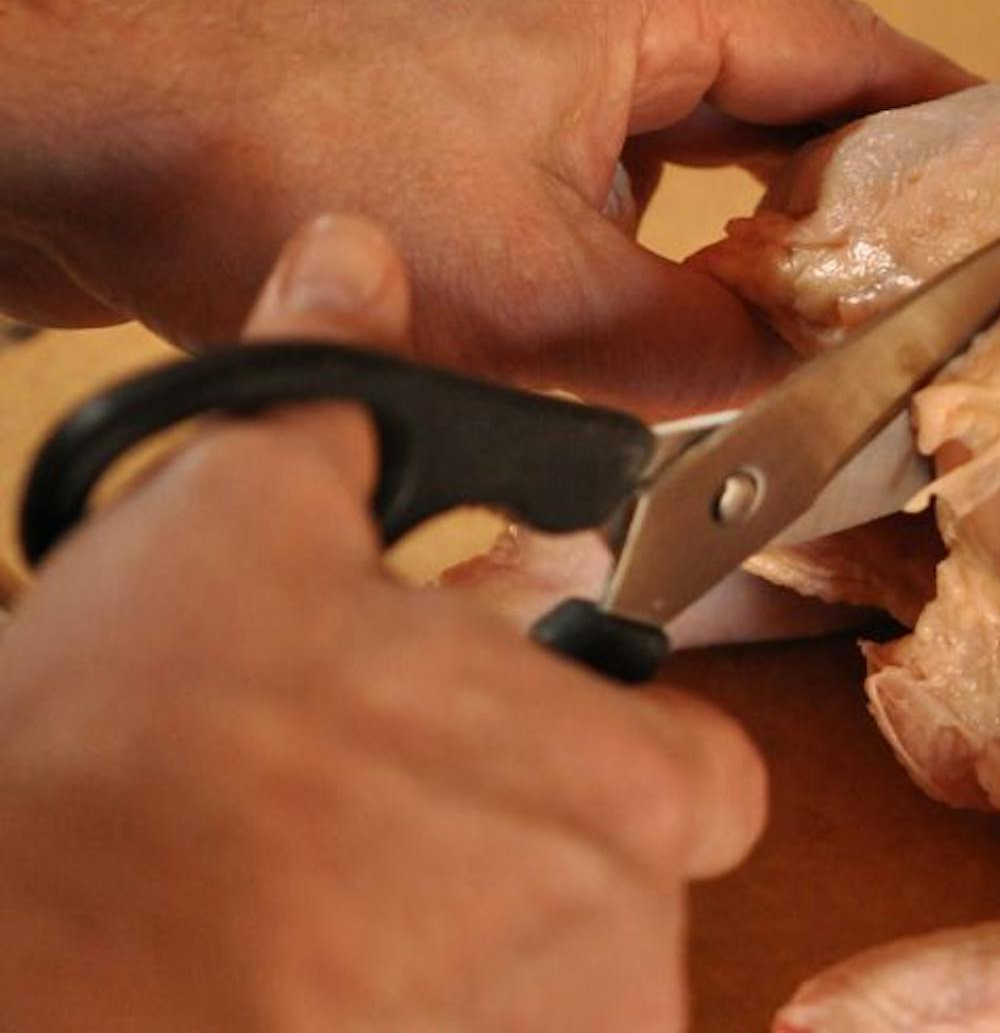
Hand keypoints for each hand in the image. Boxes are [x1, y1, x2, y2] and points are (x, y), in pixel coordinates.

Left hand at [0, 0, 971, 413]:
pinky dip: (609, 192)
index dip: (946, 129)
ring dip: (704, 201)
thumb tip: (805, 377)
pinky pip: (566, 108)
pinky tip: (604, 278)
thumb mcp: (546, 308)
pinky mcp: (418, 26)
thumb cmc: (286, 164)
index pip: (856, 51)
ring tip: (751, 304)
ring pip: (658, 104)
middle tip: (885, 287)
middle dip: (821, 187)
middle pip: (762, 76)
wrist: (64, 101)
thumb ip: (709, 348)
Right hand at [0, 216, 763, 1030]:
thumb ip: (335, 389)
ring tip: (322, 905)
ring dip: (466, 951)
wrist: (41, 968)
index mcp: (626, 786)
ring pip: (552, 988)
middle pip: (621, 889)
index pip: (711, 776)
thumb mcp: (236, 525)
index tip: (530, 743)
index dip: (624, 752)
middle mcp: (621, 943)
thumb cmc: (148, 765)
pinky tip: (311, 977)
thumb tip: (353, 262)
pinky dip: (422, 1010)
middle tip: (385, 824)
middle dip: (522, 852)